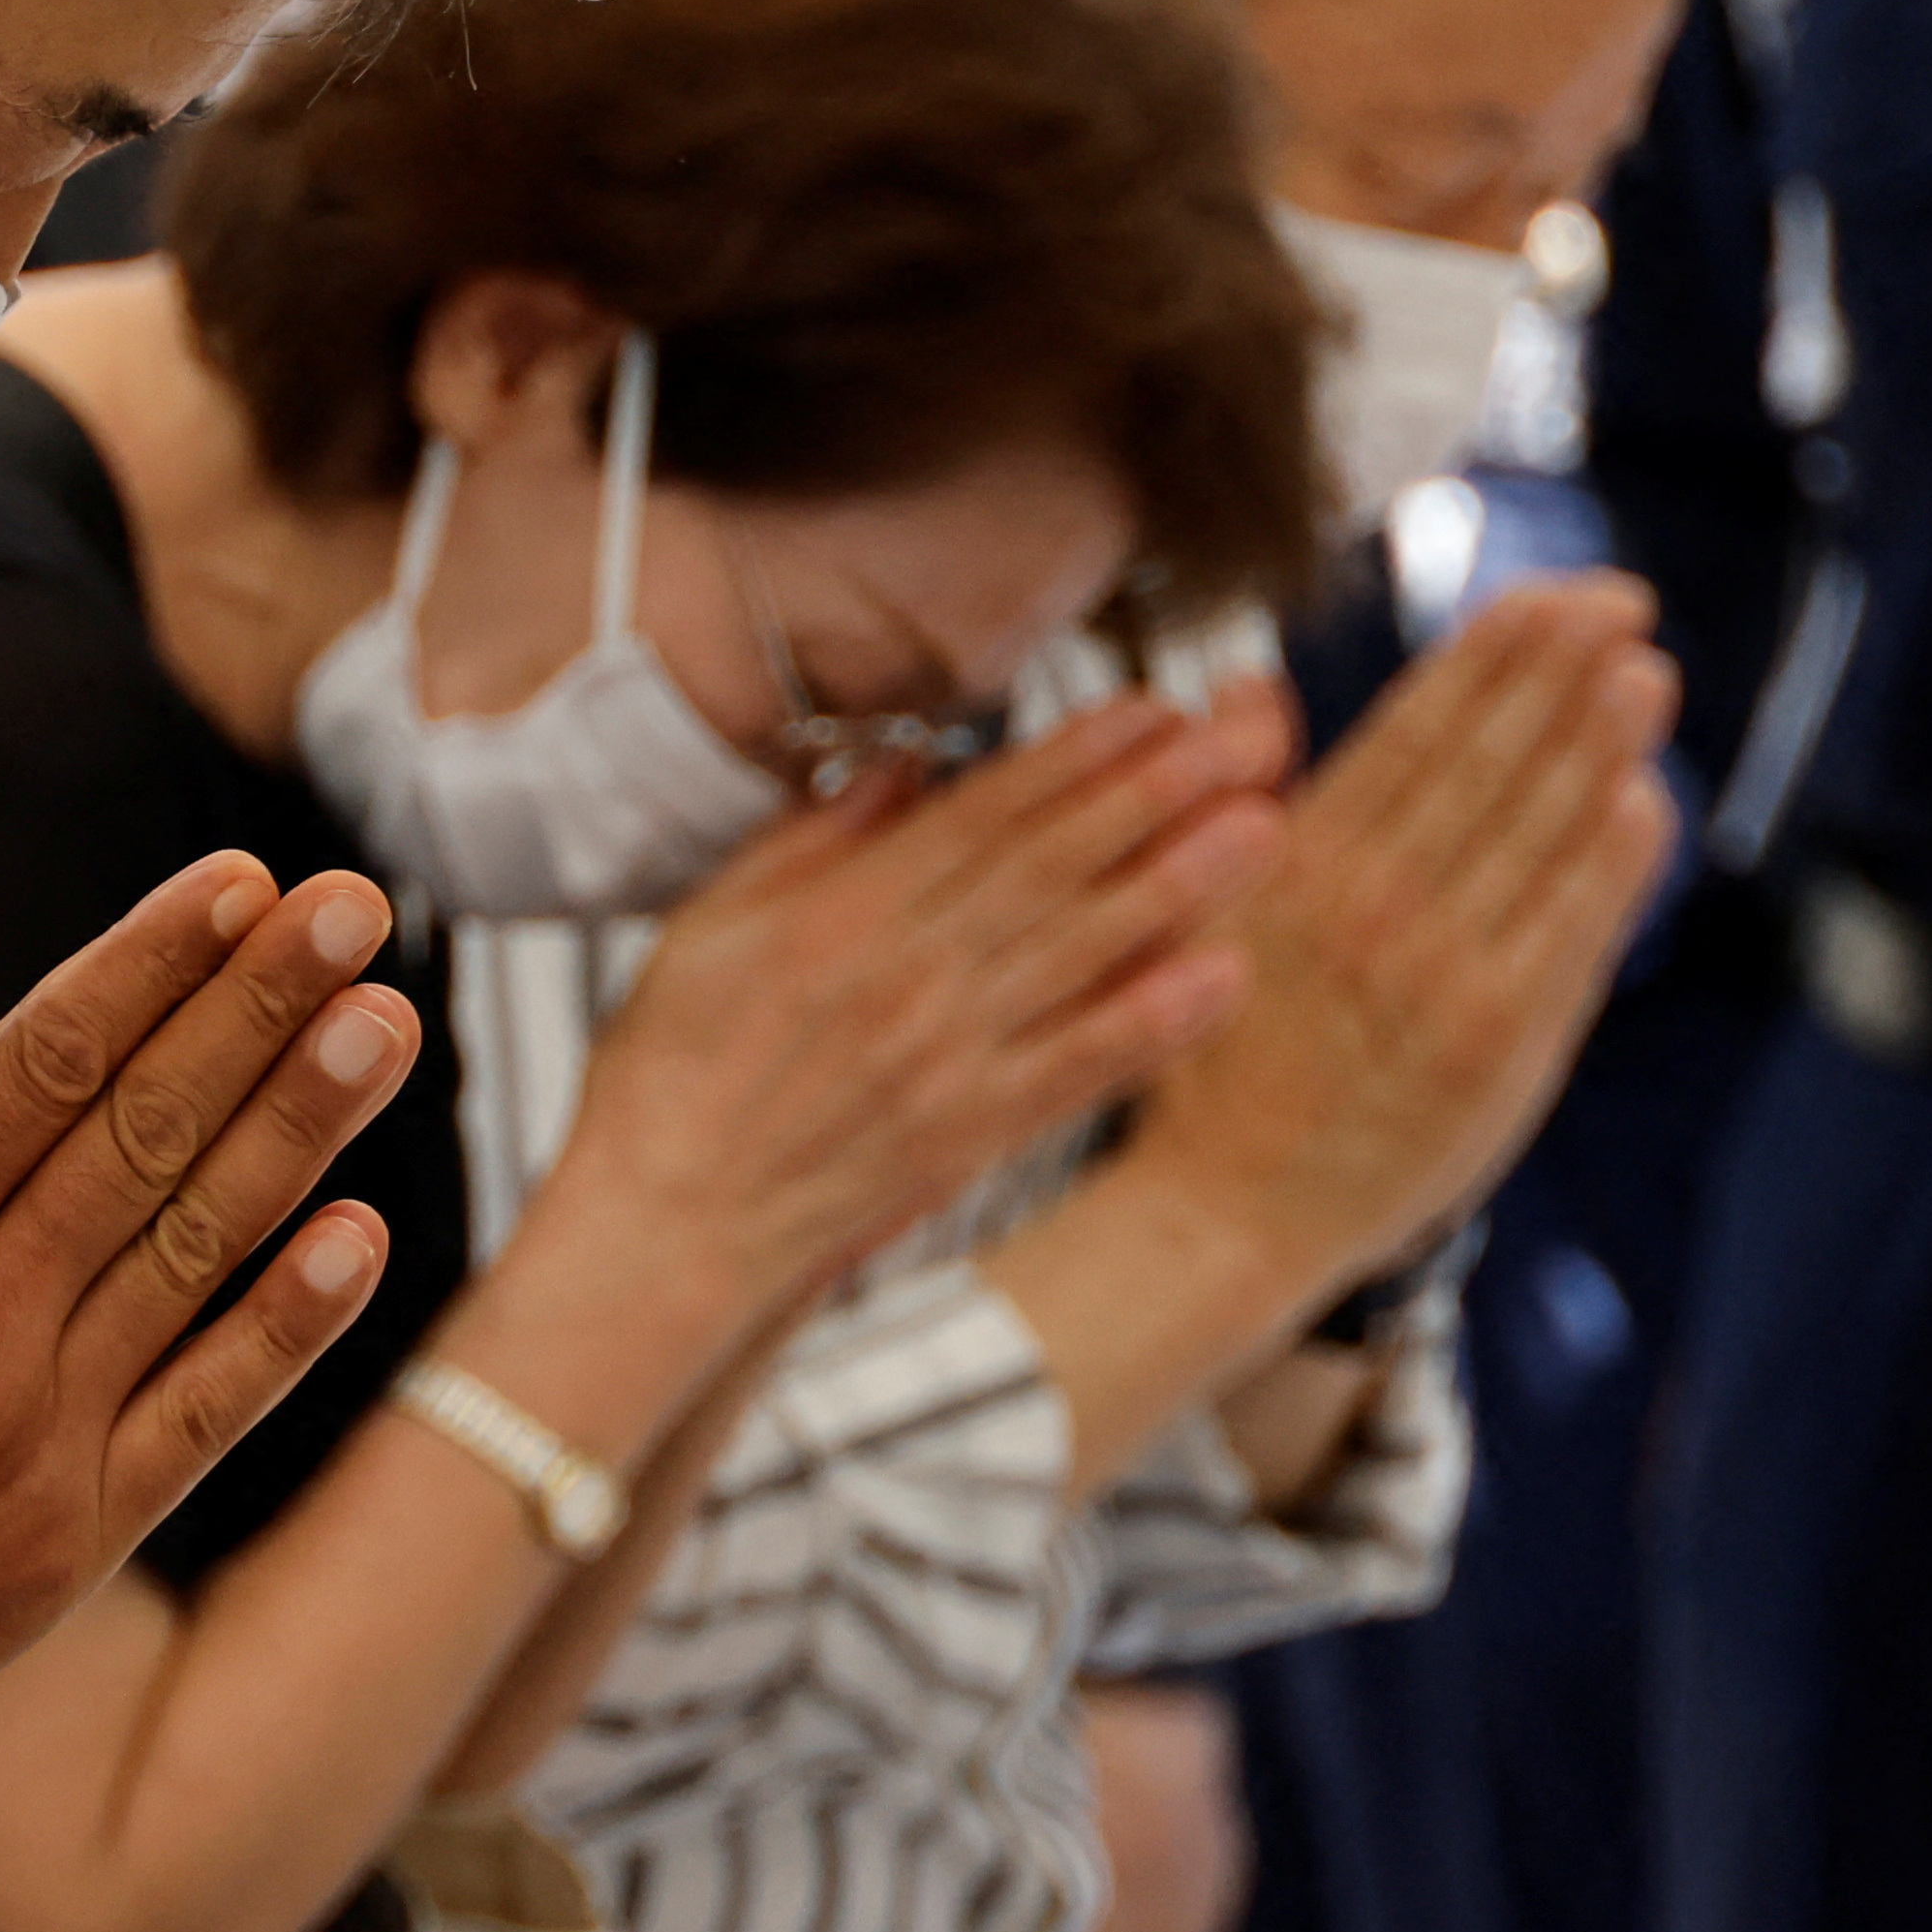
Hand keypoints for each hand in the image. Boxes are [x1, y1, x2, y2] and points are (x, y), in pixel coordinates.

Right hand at [0, 852, 418, 1794]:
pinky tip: (362, 1237)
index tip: (243, 885)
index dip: (153, 962)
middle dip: (259, 1007)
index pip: (50, 1060)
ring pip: (197, 1246)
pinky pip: (207, 1410)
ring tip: (387, 1025)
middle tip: (358, 910)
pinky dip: (288, 1324)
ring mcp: (40, 1429)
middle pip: (148, 1129)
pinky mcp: (72, 1535)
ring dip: (301, 1128)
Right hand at [541, 687, 1292, 1306]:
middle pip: (1053, 867)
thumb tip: (901, 769)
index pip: (983, 815)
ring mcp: (947, 1057)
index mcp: (843, 914)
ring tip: (1263, 828)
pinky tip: (1222, 980)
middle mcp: (908, 977)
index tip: (1150, 710)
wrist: (668, 1221)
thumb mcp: (710, 923)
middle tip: (1240, 739)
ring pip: (1082, 953)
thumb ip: (811, 840)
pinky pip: (1077, 1069)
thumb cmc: (674, 1074)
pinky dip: (1153, 1025)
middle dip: (1154, 797)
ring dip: (1180, 888)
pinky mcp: (971, 1132)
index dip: (1075, 757)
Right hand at [1119, 575, 1679, 1298]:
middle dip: (1556, 673)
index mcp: (1296, 867)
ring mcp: (1440, 972)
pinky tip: (1644, 798)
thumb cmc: (1213, 1058)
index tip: (1543, 598)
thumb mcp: (1197, 913)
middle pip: (1482, 764)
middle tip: (1618, 599)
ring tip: (1646, 671)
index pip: (1409, 735)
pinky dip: (1611, 862)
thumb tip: (1249, 681)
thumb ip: (1250, 800)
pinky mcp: (1497, 1042)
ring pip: (1534, 833)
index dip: (1484, 659)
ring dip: (1597, 744)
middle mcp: (1371, 908)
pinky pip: (1569, 930)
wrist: (1226, 1212)